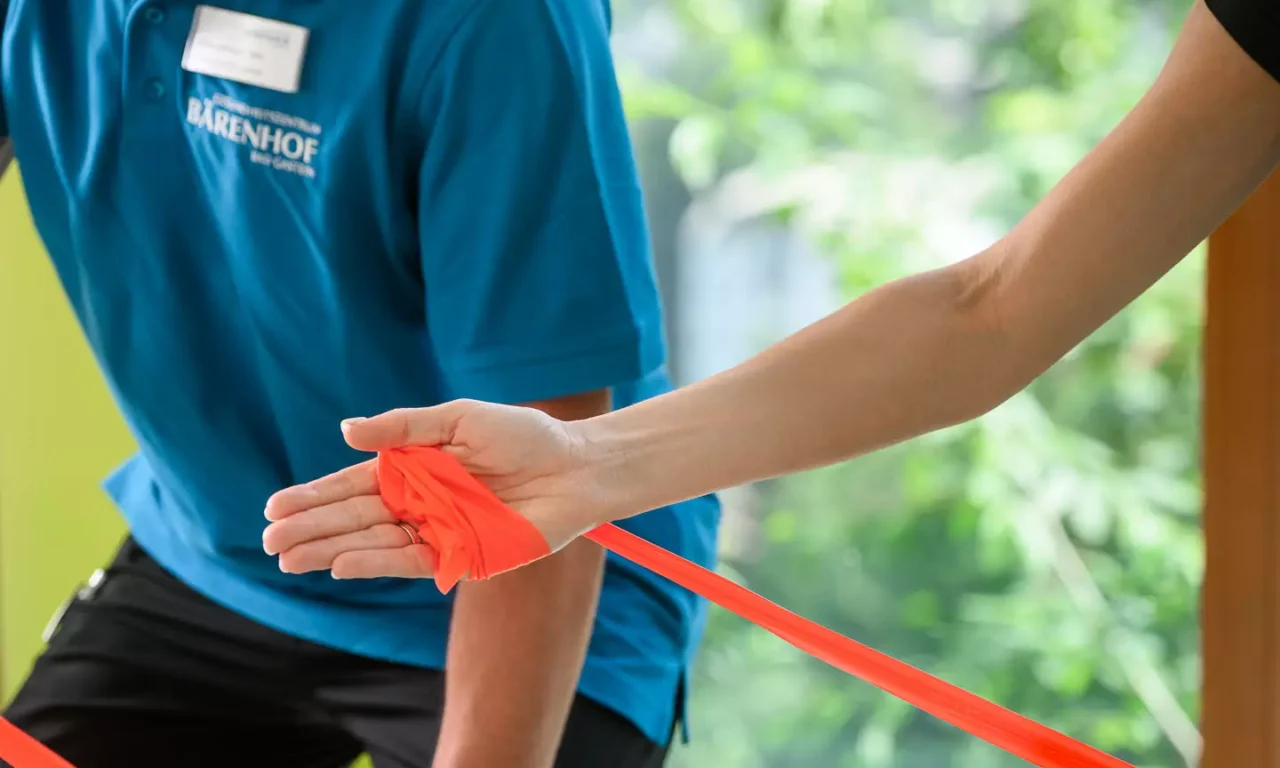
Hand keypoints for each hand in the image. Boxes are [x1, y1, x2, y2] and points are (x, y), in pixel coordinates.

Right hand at [261, 400, 609, 579]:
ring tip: (290, 558)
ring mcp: (438, 531)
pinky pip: (412, 561)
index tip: (273, 507)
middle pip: (355, 518)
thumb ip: (405, 427)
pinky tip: (342, 563)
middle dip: (312, 529)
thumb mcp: (460, 418)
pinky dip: (376, 562)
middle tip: (270, 541)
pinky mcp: (462, 555)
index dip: (315, 497)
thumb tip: (346, 431)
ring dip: (332, 551)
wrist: (576, 466)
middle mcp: (420, 503)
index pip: (353, 486)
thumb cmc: (524, 435)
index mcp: (415, 469)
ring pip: (374, 543)